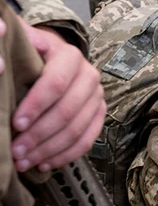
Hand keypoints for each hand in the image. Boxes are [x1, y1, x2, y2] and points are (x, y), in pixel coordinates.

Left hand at [12, 25, 105, 171]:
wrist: (55, 57)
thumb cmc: (32, 52)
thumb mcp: (23, 41)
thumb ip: (15, 41)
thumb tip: (8, 49)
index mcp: (70, 56)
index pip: (55, 83)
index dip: (35, 105)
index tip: (15, 123)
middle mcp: (90, 76)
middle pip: (67, 111)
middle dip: (39, 135)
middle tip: (16, 152)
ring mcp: (97, 98)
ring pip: (77, 130)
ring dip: (49, 150)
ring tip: (25, 162)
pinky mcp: (100, 115)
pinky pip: (87, 141)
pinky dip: (65, 156)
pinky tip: (44, 165)